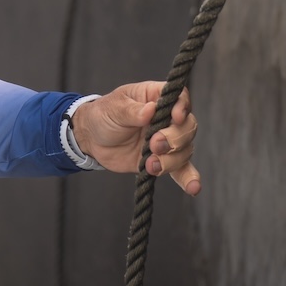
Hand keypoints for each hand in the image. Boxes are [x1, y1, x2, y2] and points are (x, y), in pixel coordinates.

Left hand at [72, 83, 200, 195]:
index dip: (182, 108)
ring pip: (184, 150)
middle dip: (174, 138)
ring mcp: (166, 141)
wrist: (92, 140)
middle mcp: (166, 119)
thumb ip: (132, 111)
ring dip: (171, 160)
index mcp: (156, 98)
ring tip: (151, 164)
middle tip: (154, 144)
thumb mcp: (113, 108)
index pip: (180, 98)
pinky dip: (189, 178)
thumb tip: (150, 110)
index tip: (175, 117)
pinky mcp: (162, 160)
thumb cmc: (103, 115)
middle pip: (187, 127)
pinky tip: (194, 188)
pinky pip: (181, 170)